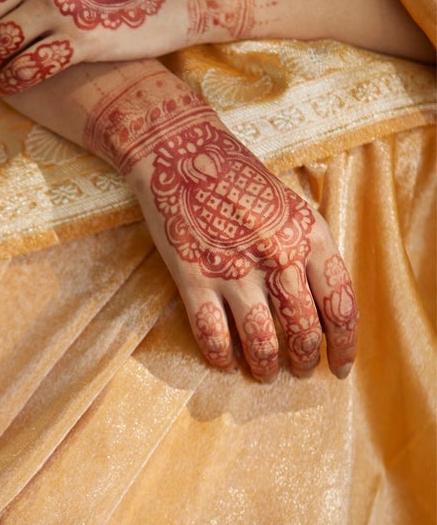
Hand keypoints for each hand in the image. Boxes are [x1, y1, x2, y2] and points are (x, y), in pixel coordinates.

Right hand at [82, 70, 357, 379]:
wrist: (180, 151)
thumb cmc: (237, 177)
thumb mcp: (290, 205)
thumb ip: (308, 249)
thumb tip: (319, 303)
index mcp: (309, 235)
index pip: (340, 304)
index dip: (343, 344)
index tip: (339, 365)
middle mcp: (278, 255)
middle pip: (303, 328)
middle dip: (304, 359)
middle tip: (300, 370)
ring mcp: (235, 268)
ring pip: (261, 340)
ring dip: (265, 365)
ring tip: (264, 373)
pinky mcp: (195, 277)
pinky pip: (212, 333)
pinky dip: (221, 356)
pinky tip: (225, 362)